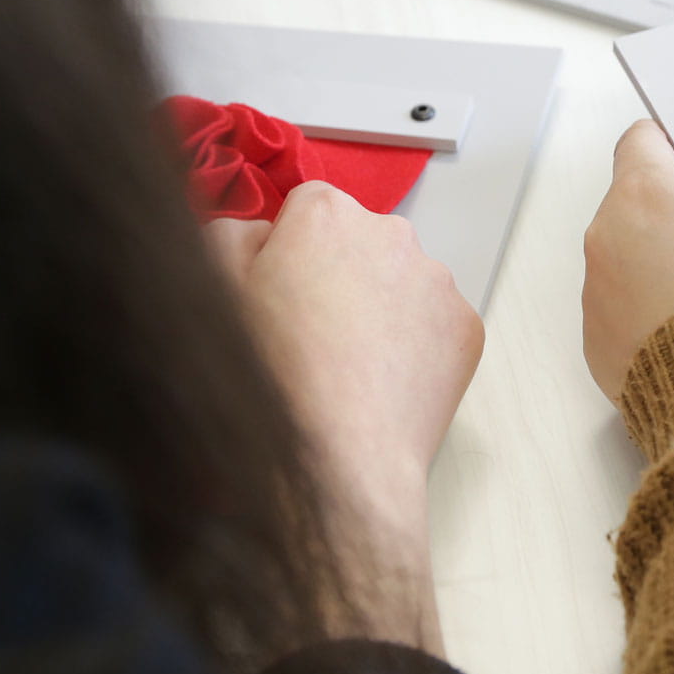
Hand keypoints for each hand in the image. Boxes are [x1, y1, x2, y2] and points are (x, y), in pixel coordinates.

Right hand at [205, 182, 480, 651]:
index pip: (306, 207)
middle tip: (302, 336)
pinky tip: (374, 384)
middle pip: (357, 240)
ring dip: (375, 308)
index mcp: (326, 216)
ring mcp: (437, 282)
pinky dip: (411, 345)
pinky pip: (432, 323)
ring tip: (337, 369)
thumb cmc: (268, 386)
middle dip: (334, 274)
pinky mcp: (466, 329)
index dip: (285, 250)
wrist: (333, 467)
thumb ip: (227, 236)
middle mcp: (392, 235)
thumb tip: (256, 231)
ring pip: (398, 281)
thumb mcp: (207, 294)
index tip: (273, 290)